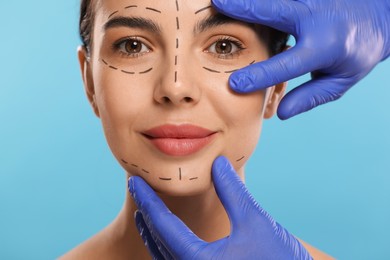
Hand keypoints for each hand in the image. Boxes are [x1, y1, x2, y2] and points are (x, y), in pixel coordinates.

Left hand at [128, 156, 311, 258]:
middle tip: (137, 194)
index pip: (163, 226)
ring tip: (146, 214)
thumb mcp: (255, 220)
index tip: (133, 182)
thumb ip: (233, 191)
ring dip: (153, 234)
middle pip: (158, 244)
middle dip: (145, 217)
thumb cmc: (279, 257)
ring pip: (164, 257)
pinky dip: (166, 246)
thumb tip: (218, 162)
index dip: (147, 201)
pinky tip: (169, 236)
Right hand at [211, 0, 389, 119]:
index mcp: (326, 46)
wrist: (381, 14)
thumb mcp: (341, 80)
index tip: (235, 84)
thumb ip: (310, 97)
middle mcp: (315, 17)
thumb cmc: (359, 50)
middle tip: (216, 5)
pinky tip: (238, 1)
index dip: (260, 76)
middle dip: (243, 9)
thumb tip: (279, 112)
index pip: (287, 64)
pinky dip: (257, 1)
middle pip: (272, 11)